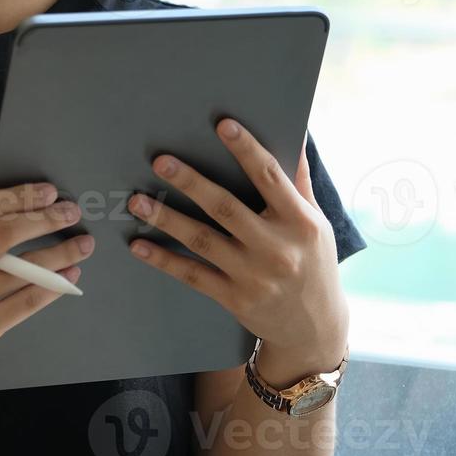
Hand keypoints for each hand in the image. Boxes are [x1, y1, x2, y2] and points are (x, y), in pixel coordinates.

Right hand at [0, 179, 94, 395]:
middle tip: (70, 211)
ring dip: (59, 253)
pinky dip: (53, 285)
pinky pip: (25, 301)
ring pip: (21, 269)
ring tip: (82, 244)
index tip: (47, 191)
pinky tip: (69, 275)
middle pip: (1, 234)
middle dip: (43, 219)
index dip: (15, 196)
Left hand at [125, 119, 347, 369]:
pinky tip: (139, 244)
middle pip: (226, 208)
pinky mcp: (235, 299)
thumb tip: (297, 135)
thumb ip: (300, 182)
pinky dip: (164, 260)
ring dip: (167, 219)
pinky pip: (193, 275)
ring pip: (203, 241)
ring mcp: (254, 276)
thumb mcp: (317, 224)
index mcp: (300, 222)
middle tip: (161, 161)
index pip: (270, 177)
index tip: (223, 125)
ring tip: (137, 200)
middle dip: (191, 183)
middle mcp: (277, 248)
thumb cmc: (314, 264)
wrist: (315, 330)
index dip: (246, 150)